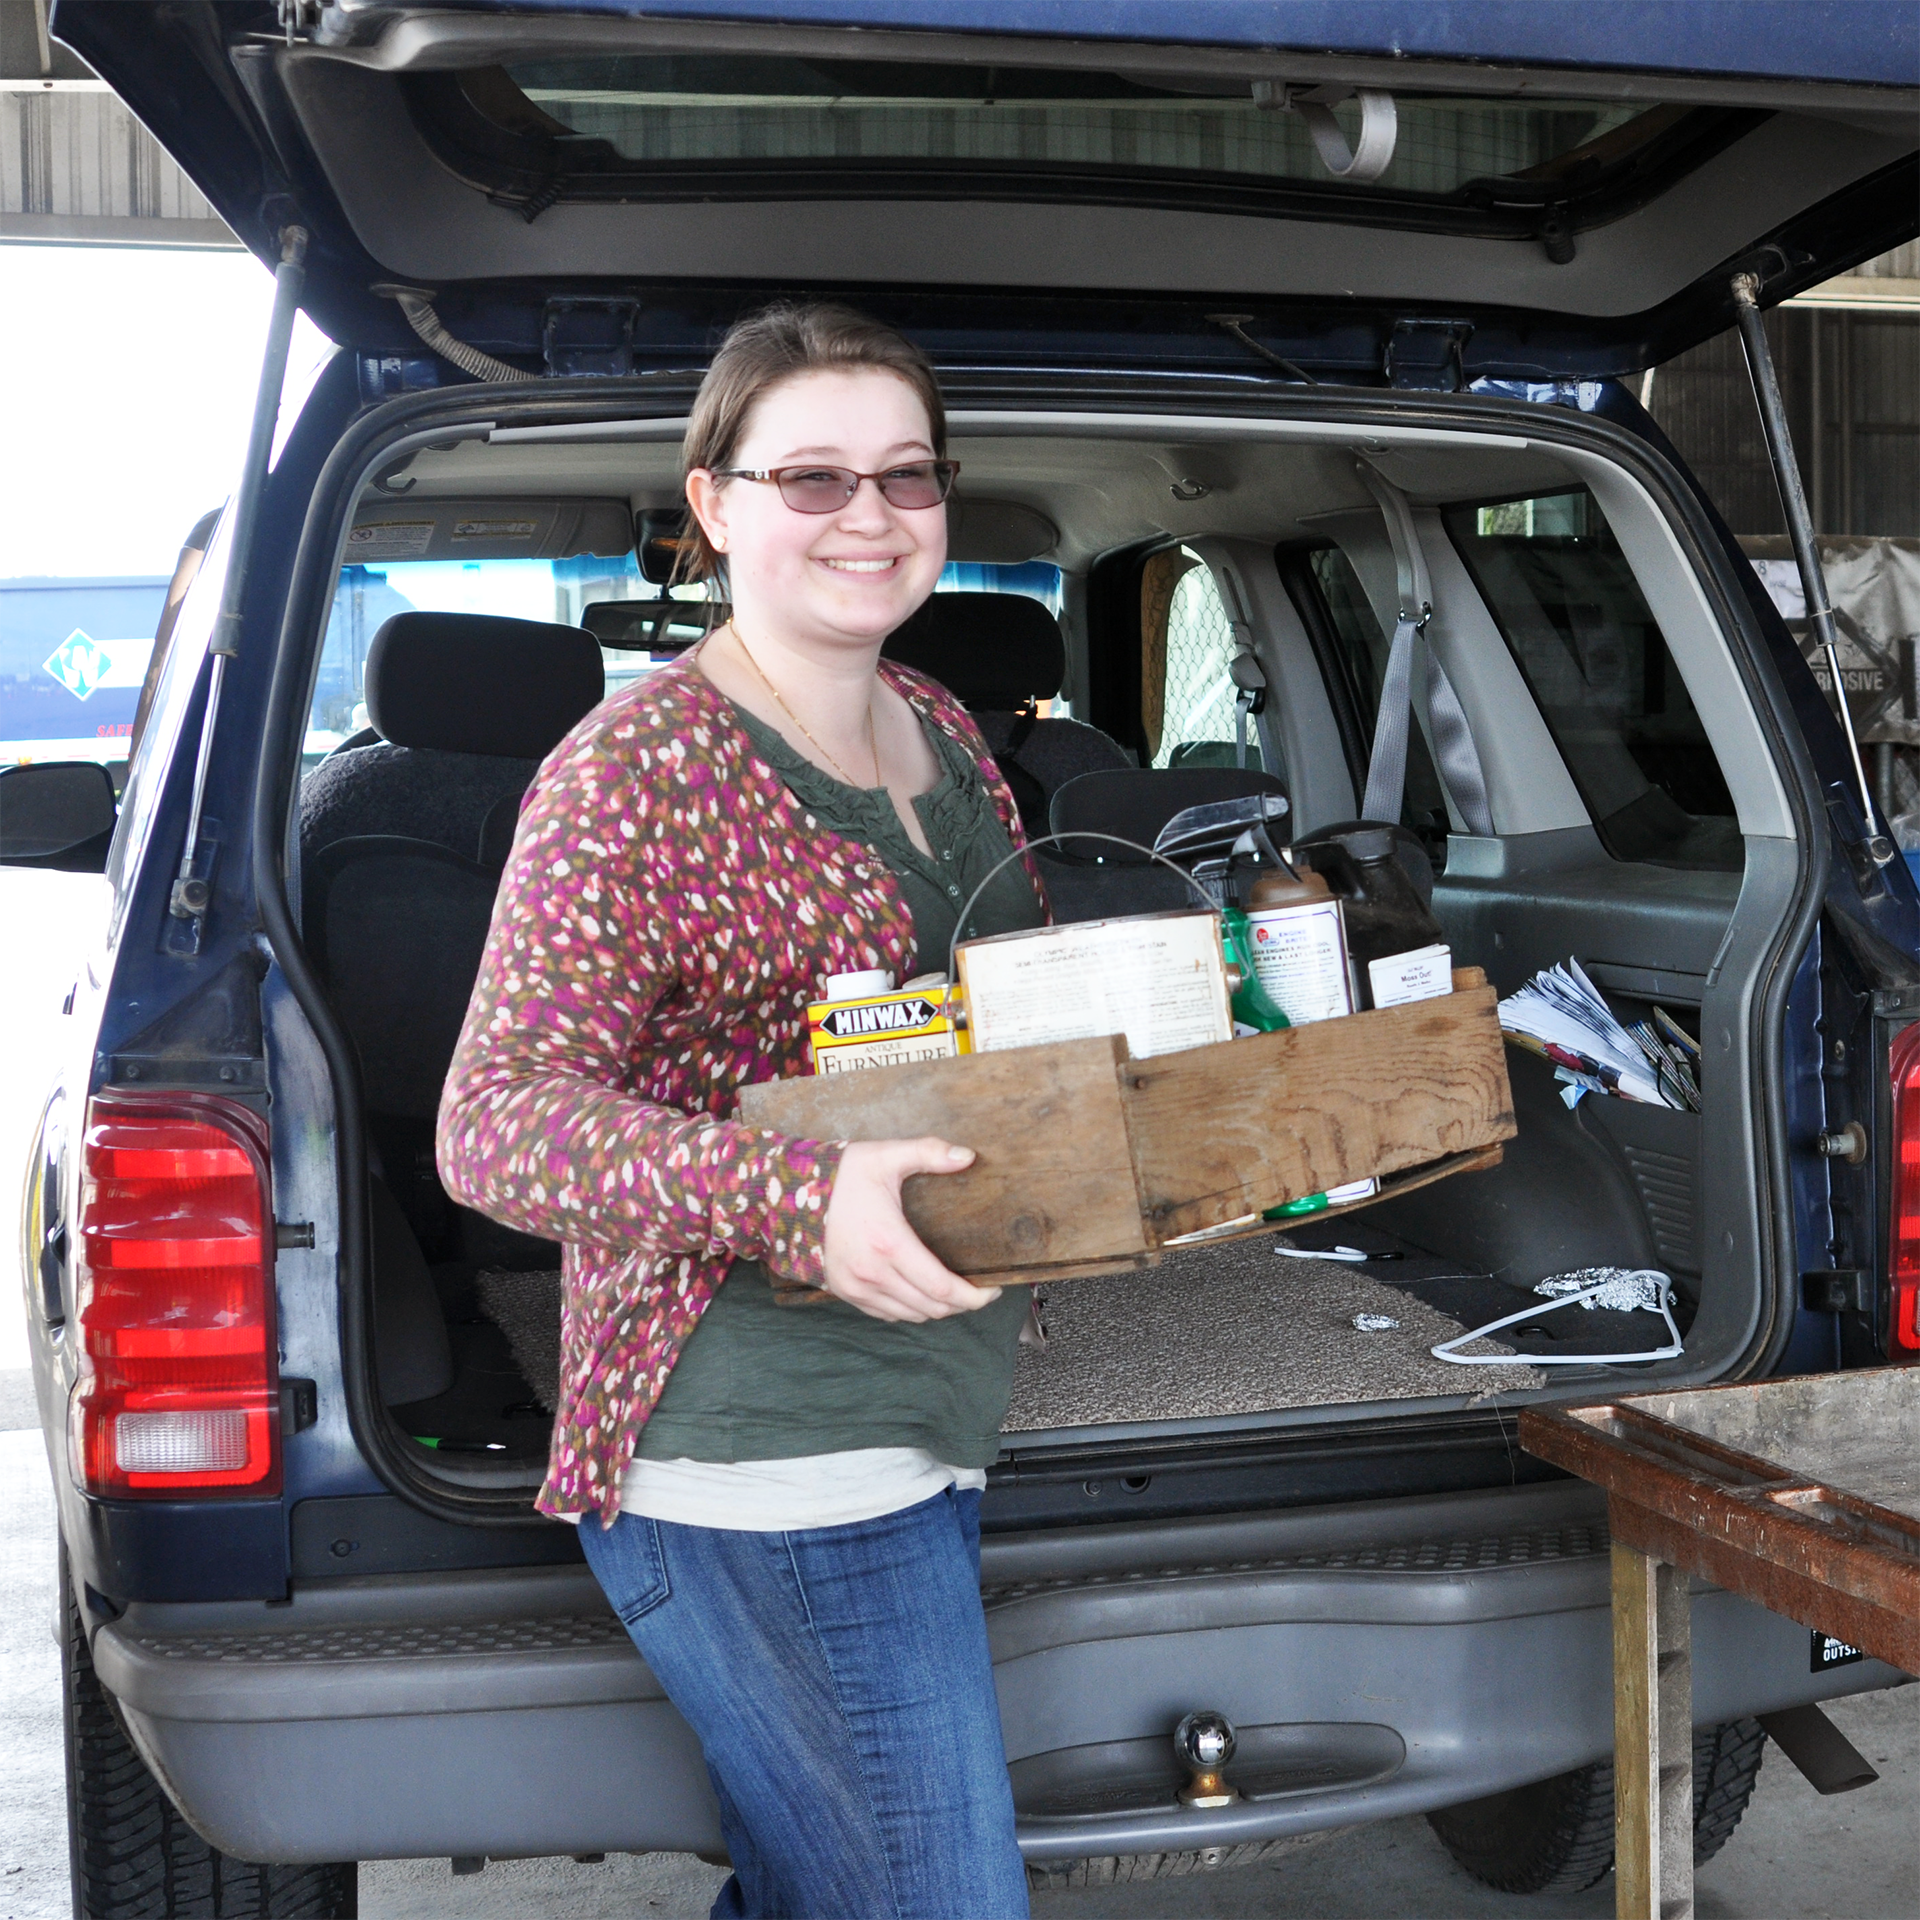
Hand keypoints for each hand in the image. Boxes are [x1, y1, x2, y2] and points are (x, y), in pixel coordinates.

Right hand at [820, 1138, 1001, 1322]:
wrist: (784, 1191)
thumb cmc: (837, 1174)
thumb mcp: (885, 1156)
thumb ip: (929, 1153)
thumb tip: (968, 1156)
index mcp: (890, 1243)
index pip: (943, 1289)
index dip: (974, 1297)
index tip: (992, 1290)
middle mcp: (873, 1274)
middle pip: (932, 1309)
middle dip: (962, 1304)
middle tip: (978, 1289)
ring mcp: (856, 1287)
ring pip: (911, 1315)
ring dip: (937, 1309)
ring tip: (953, 1292)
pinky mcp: (843, 1291)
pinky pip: (886, 1314)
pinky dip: (909, 1309)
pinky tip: (919, 1292)